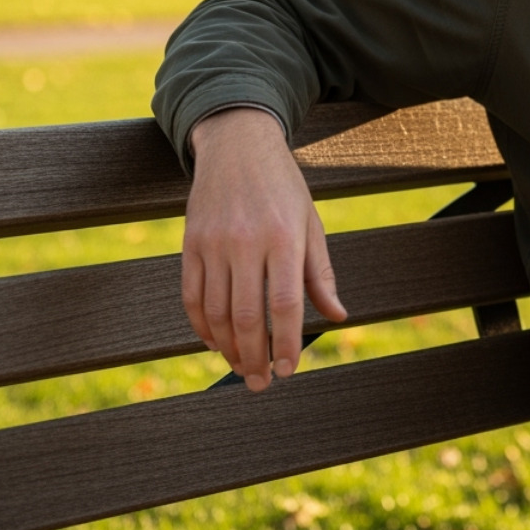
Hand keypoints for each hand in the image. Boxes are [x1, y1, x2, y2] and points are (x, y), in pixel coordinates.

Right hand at [183, 108, 347, 390]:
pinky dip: (201, 326)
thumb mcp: (311, 222)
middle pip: (247, 316)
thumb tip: (338, 316)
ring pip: (216, 312)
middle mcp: (247, 242)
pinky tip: (214, 342)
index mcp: (285, 238)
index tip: (287, 371)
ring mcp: (214, 243)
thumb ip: (320, 273)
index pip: (285, 305)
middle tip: (260, 384)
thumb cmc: (283, 187)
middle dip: (254, 358)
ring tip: (240, 368)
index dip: (286, 344)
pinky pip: (192, 296)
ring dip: (227, 348)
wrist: (237, 144)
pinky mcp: (191, 243)